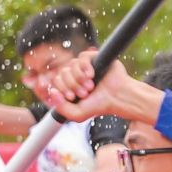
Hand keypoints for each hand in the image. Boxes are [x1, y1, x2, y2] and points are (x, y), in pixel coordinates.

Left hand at [42, 50, 162, 124]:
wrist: (118, 98)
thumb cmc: (100, 106)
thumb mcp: (76, 114)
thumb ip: (61, 108)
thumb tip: (53, 91)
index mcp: (70, 85)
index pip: (57, 81)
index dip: (63, 89)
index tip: (74, 97)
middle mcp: (76, 75)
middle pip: (62, 73)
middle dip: (72, 85)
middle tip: (85, 93)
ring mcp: (85, 66)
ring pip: (71, 65)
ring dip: (79, 77)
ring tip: (91, 86)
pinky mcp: (95, 58)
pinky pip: (82, 57)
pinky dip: (84, 66)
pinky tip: (92, 75)